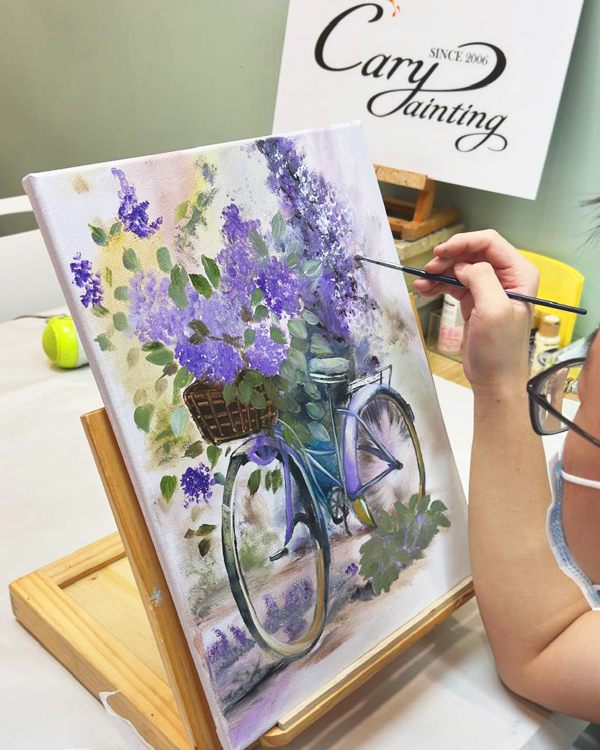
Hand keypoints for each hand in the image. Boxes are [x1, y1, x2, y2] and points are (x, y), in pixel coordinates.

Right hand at [413, 230, 538, 390]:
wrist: (494, 378)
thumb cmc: (501, 351)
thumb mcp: (494, 310)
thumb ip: (482, 280)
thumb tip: (465, 266)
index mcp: (519, 274)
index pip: (490, 242)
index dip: (463, 243)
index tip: (441, 252)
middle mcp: (506, 277)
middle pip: (472, 252)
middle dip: (448, 258)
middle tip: (430, 269)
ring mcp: (489, 288)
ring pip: (459, 267)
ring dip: (439, 272)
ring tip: (423, 282)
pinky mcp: (474, 300)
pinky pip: (453, 283)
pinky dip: (438, 284)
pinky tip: (425, 288)